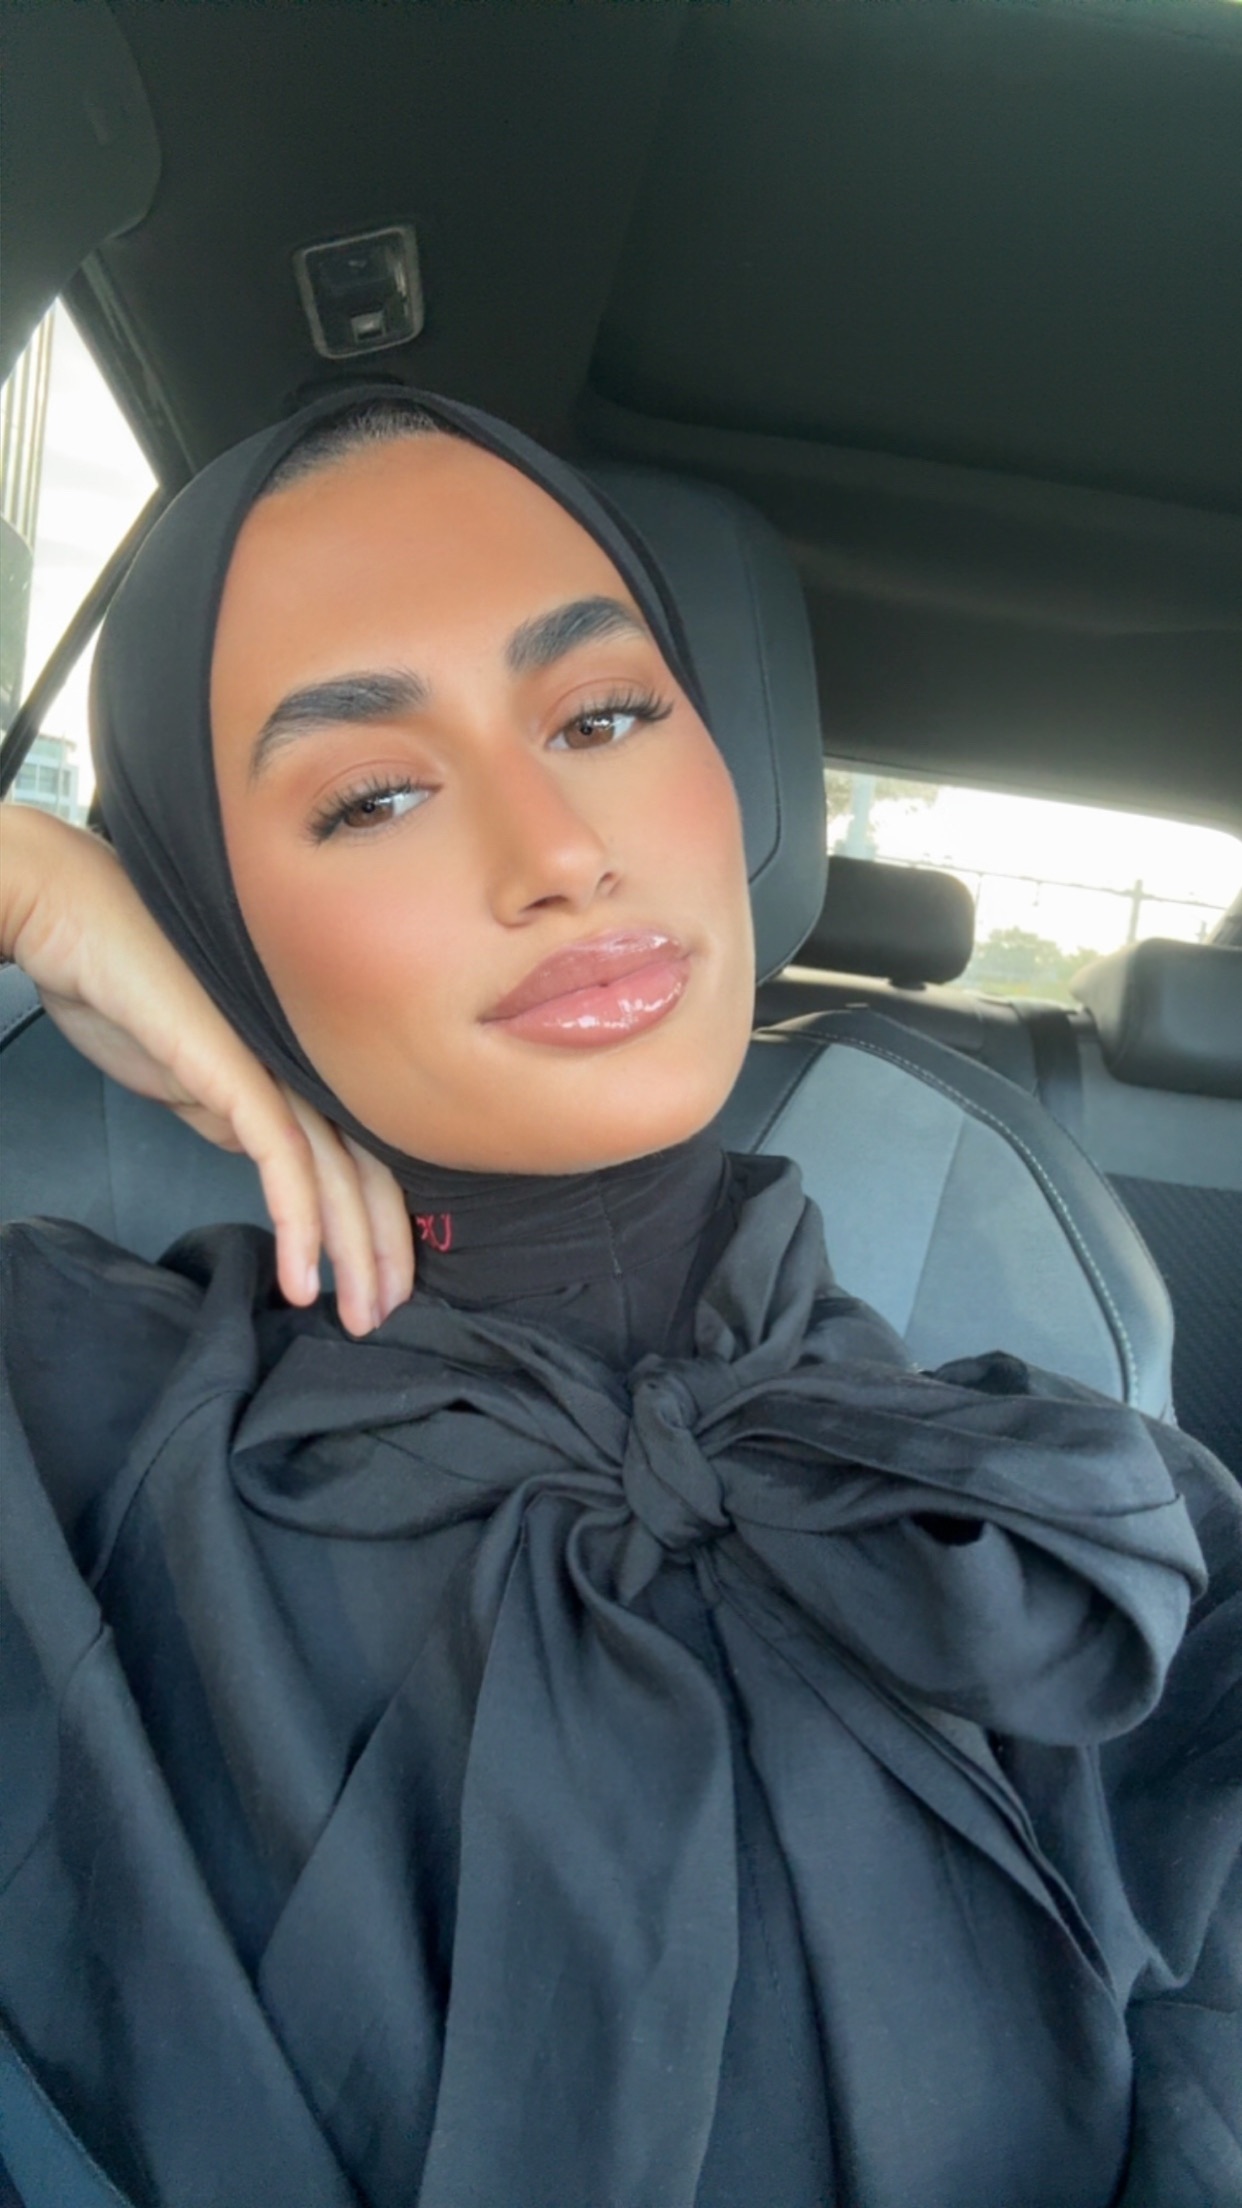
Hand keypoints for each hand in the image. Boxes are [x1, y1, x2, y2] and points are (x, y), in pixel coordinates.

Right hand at [1, 804, 413, 1334]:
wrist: (77, 921)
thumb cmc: (126, 986)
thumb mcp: (189, 1073)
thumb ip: (231, 1113)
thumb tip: (261, 1157)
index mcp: (297, 1065)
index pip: (360, 1152)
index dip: (377, 1221)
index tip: (379, 1281)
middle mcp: (303, 1065)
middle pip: (368, 1169)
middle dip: (381, 1252)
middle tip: (383, 1317)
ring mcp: (278, 1066)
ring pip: (339, 1174)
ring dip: (352, 1254)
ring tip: (359, 1315)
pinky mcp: (240, 1073)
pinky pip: (285, 1162)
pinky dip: (301, 1226)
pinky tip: (305, 1279)